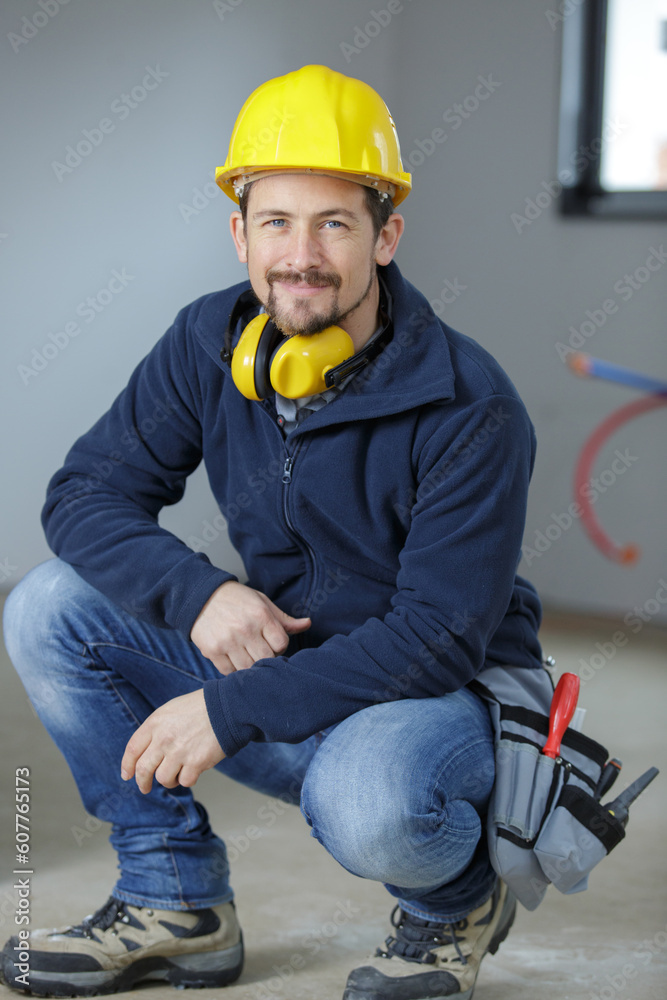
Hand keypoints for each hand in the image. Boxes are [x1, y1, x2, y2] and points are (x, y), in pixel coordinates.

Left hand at [120, 690, 223, 793]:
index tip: (127, 775)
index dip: (127, 765)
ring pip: (163, 779)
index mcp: (155, 723)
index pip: (132, 749)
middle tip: (145, 788)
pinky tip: (193, 770)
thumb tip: (147, 751)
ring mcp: (179, 752)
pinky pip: (184, 781)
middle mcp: (163, 738)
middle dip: (142, 782)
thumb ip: (156, 729)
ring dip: (169, 780)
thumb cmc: (200, 707)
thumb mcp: (171, 710)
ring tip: (177, 774)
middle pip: (143, 769)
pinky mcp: (195, 763)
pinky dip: (188, 778)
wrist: (226, 707)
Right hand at [190, 580, 310, 674]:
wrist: (201, 597)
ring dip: (250, 665)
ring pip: (249, 668)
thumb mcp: (262, 602)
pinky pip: (229, 672)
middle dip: (267, 657)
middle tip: (260, 651)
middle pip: (267, 659)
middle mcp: (245, 629)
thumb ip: (284, 619)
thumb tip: (308, 624)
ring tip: (247, 654)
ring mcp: (227, 641)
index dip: (280, 646)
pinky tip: (234, 658)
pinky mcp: (212, 651)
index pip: (282, 644)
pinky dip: (233, 669)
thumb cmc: (236, 600)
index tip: (272, 642)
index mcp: (260, 615)